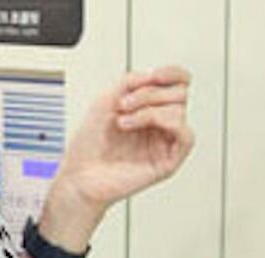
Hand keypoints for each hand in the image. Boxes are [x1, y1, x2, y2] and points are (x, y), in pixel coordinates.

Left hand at [53, 66, 195, 220]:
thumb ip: (131, 81)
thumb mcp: (105, 100)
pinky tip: (139, 126)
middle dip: (150, 93)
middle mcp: (159, 126)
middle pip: (179, 94)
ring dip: (149, 110)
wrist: (78, 176)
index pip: (178, 84)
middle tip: (123, 105)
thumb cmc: (88, 146)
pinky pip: (186, 136)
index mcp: (149, 109)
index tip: (153, 75)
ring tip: (122, 121)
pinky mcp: (167, 163)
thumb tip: (154, 75)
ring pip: (179, 111)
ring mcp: (163, 145)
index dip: (172, 74)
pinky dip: (166, 123)